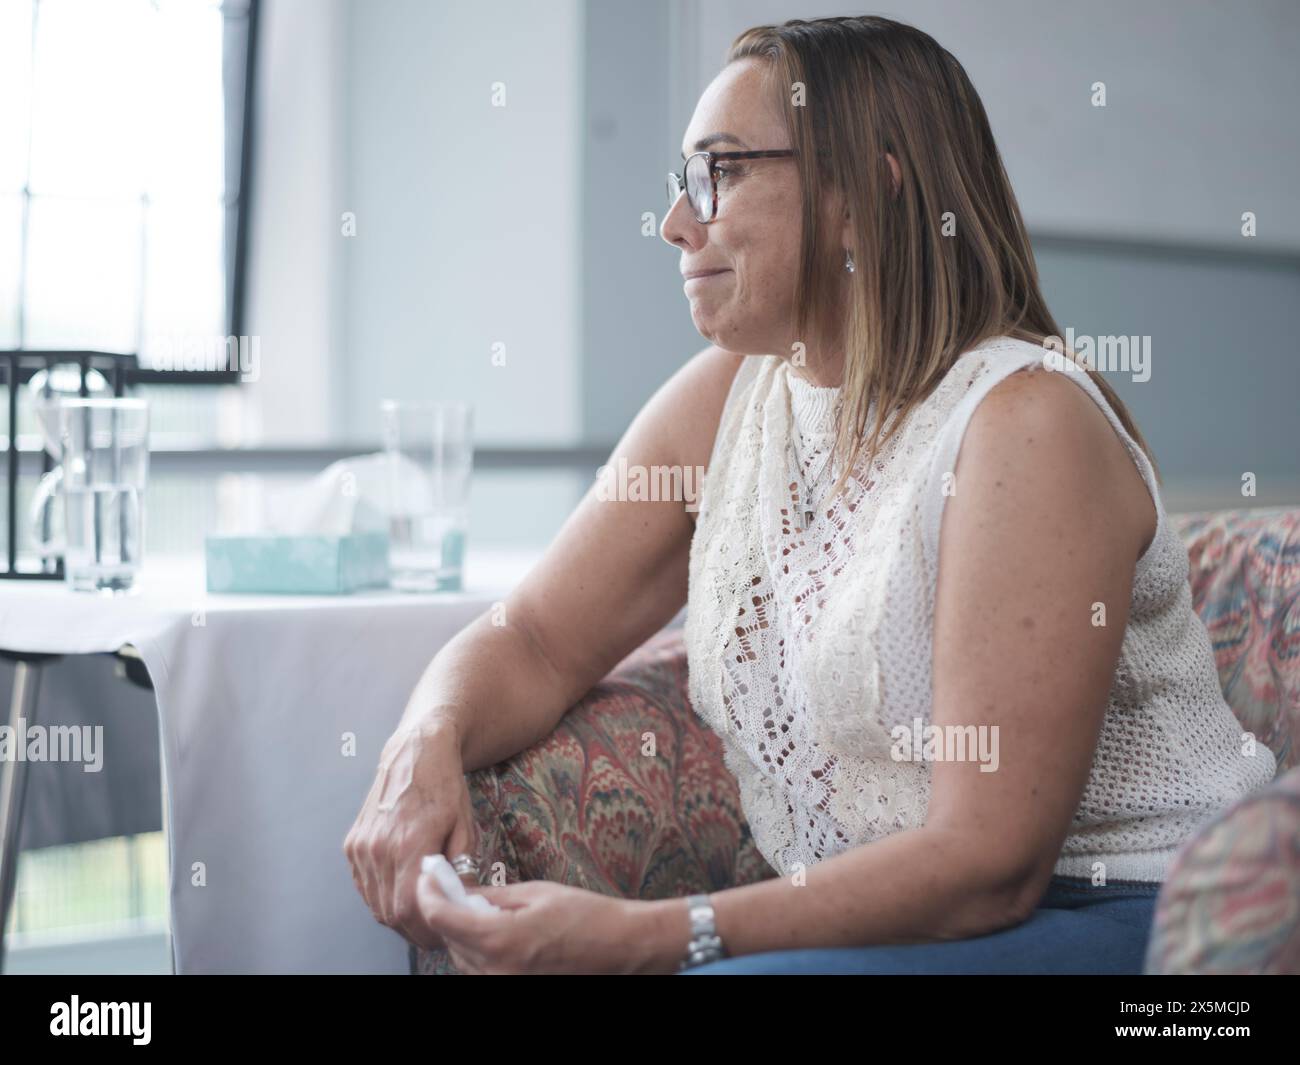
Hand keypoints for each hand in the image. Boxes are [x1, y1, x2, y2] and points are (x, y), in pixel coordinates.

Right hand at [343, 718, 477, 950]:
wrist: (416, 751)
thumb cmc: (446, 786)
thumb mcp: (465, 826)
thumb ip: (460, 868)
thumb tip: (461, 902)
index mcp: (409, 843)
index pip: (408, 908)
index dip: (425, 930)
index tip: (443, 934)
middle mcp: (378, 847)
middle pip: (390, 912)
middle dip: (414, 929)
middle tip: (436, 932)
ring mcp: (361, 846)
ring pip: (375, 903)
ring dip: (397, 917)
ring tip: (421, 915)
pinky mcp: (352, 844)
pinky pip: (365, 886)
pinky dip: (381, 898)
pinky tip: (401, 894)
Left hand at [416, 876, 678, 974]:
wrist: (622, 948)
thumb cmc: (587, 917)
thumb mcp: (535, 893)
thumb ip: (491, 895)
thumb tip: (459, 890)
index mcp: (500, 939)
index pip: (441, 918)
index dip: (429, 893)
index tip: (429, 877)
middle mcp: (496, 971)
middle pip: (448, 940)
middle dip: (446, 911)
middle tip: (451, 886)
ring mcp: (504, 986)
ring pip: (462, 960)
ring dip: (461, 933)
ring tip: (477, 908)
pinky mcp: (514, 990)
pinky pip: (481, 972)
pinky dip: (478, 951)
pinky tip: (494, 932)